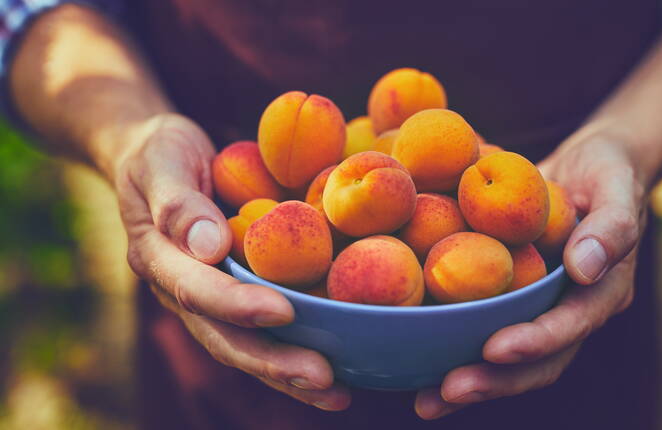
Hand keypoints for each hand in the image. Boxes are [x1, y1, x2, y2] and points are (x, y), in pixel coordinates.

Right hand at [115, 113, 350, 410]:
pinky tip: (338, 371)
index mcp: (159, 260)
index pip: (196, 290)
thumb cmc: (160, 153)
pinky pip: (264, 331)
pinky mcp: (236, 297)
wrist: (158, 158)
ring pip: (246, 346)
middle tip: (323, 378)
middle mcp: (183, 291)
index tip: (283, 311)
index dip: (236, 304)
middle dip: (273, 361)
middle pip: (225, 337)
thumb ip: (178, 203)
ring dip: (289, 374)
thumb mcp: (161, 162)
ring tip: (337, 393)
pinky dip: (296, 351)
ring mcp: (210, 300)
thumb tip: (210, 247)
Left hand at [415, 128, 646, 418]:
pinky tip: (417, 361)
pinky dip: (457, 348)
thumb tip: (585, 268)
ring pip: (511, 359)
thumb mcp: (616, 182)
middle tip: (445, 392)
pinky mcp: (515, 299)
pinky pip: (488, 329)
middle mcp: (572, 311)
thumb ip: (612, 225)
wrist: (590, 165)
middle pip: (538, 361)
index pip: (572, 326)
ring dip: (473, 381)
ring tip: (426, 401)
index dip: (535, 342)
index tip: (493, 350)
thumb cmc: (607, 168)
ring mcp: (542, 309)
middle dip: (494, 381)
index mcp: (603, 292)